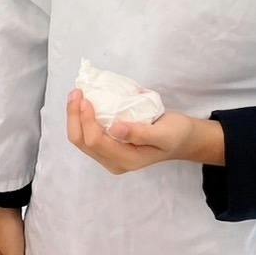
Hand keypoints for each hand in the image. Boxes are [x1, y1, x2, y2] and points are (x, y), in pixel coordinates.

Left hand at [66, 91, 221, 173]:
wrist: (181, 139)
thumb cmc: (176, 134)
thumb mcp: (165, 133)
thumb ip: (141, 133)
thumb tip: (115, 129)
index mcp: (127, 160)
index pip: (95, 141)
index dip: (86, 120)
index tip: (86, 98)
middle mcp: (114, 162)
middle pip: (82, 142)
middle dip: (74, 117)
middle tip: (76, 92)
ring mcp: (109, 157)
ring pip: (80, 139)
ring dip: (74, 117)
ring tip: (76, 95)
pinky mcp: (108, 148)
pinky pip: (87, 135)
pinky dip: (81, 120)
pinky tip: (83, 104)